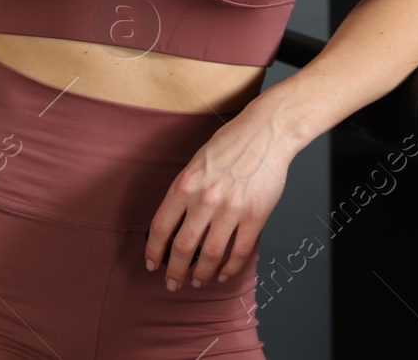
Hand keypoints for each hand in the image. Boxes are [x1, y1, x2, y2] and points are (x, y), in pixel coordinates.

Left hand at [144, 113, 290, 290]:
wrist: (264, 134)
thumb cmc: (229, 145)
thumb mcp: (195, 164)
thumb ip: (184, 192)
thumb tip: (173, 224)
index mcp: (185, 184)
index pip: (161, 227)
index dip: (154, 250)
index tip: (152, 264)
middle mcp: (205, 199)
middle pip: (183, 247)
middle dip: (175, 271)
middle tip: (173, 283)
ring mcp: (232, 209)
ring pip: (212, 255)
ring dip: (202, 274)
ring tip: (197, 282)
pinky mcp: (256, 216)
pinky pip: (240, 251)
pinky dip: (231, 268)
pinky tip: (224, 274)